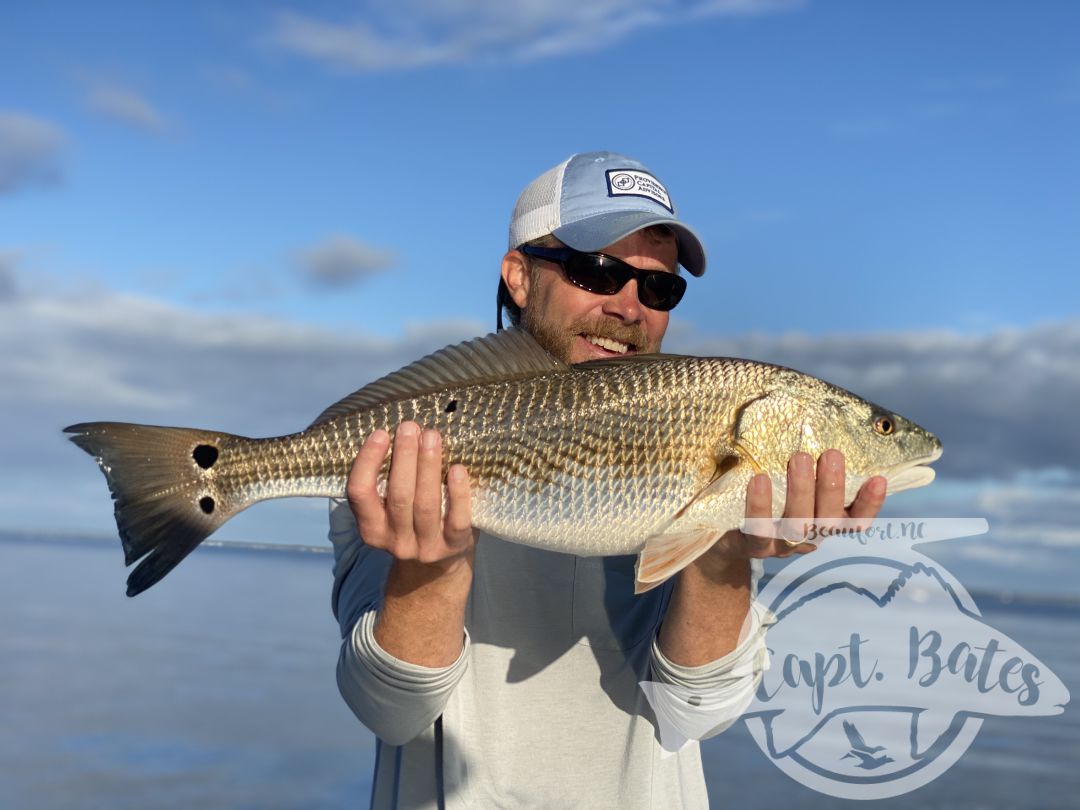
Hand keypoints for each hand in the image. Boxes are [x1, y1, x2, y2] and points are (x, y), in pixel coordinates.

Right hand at [346, 421, 476, 573]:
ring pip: (425, 504)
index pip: (360, 493)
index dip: (368, 462)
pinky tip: (458, 468)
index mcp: (371, 528)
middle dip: (404, 457)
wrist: (441, 563)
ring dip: (428, 466)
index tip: (381, 433)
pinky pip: (457, 519)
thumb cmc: (414, 520)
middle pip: (398, 496)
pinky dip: (458, 492)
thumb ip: (389, 479)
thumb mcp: (391, 507)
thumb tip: (400, 433)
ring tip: (432, 436)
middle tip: (410, 427)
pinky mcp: (453, 546)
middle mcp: (395, 540)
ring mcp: (425, 546)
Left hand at [703, 449, 885, 565]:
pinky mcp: (749, 545)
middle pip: (828, 519)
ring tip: (800, 458)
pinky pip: (757, 530)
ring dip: (802, 491)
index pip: (856, 519)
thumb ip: (806, 454)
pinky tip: (760, 479)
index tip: (878, 478)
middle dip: (833, 487)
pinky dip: (761, 505)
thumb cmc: (759, 487)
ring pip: (798, 525)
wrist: (715, 528)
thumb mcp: (784, 473)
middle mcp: (806, 535)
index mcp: (821, 519)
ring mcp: (778, 543)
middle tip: (832, 454)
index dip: (870, 503)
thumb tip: (820, 412)